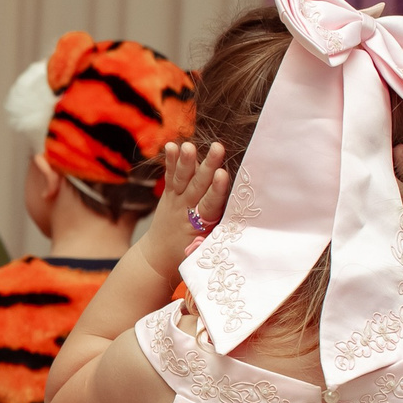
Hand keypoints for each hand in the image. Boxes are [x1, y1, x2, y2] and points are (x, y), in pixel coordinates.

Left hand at [139, 141, 230, 278]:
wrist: (157, 258)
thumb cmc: (189, 253)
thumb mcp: (206, 249)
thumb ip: (220, 235)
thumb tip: (245, 227)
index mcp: (201, 223)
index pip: (210, 204)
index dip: (217, 190)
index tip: (223, 175)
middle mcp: (187, 209)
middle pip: (199, 185)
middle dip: (208, 166)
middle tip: (217, 148)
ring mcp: (176, 200)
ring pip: (182, 179)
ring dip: (187, 161)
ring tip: (189, 145)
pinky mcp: (169, 195)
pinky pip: (170, 177)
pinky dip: (170, 161)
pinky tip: (171, 145)